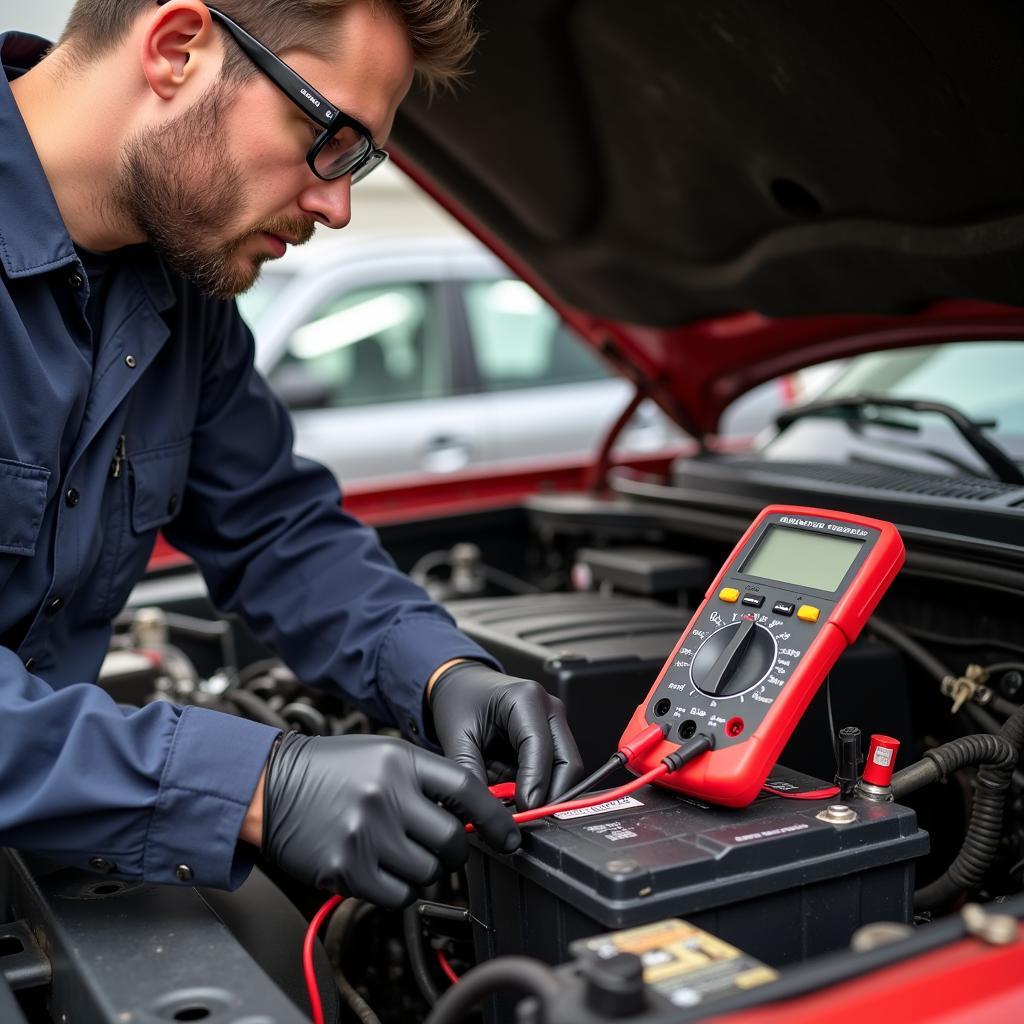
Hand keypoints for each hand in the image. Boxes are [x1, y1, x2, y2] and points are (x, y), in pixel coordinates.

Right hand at [261, 733, 519, 906]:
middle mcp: (385, 795)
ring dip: (424, 869)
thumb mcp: (384, 755)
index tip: (508, 834)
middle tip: (445, 846)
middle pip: (452, 840)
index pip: (467, 789)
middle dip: (456, 850)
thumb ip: (427, 780)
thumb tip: (473, 813)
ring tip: (400, 851)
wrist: (272, 785)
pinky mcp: (345, 868)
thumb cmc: (332, 768)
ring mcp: (365, 834)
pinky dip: (399, 888)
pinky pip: (398, 894)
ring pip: (428, 871)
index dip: (495, 816)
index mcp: (400, 761)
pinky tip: (383, 868)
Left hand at [427, 662, 583, 809]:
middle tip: (527, 817)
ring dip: (547, 793)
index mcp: (526, 698)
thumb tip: (481, 810)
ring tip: (518, 807)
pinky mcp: (554, 738)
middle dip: (551, 794)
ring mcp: (555, 723)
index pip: (541, 747)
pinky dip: (542, 788)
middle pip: (568, 761)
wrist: (463, 686)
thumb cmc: (462, 701)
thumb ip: (469, 771)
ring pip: (567, 770)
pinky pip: (558, 771)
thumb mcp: (457, 735)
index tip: (524, 809)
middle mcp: (549, 708)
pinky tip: (520, 795)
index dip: (536, 783)